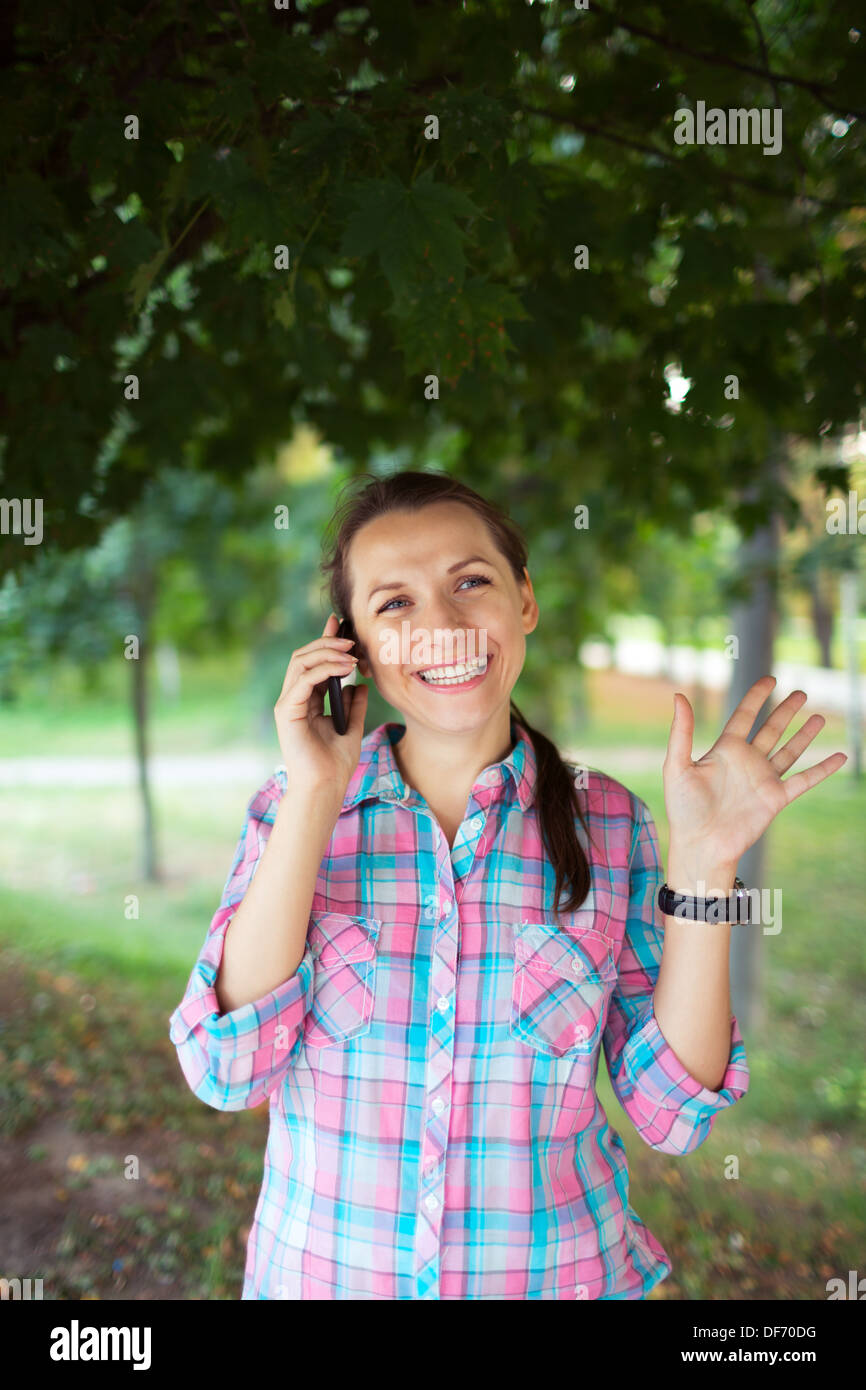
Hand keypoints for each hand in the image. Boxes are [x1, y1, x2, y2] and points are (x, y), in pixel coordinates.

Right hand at [274, 613, 368, 795]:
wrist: (325, 786)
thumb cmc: (336, 763)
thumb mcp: (353, 726)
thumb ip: (355, 704)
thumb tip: (361, 684)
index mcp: (306, 701)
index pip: (312, 662)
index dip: (325, 640)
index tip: (339, 622)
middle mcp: (293, 699)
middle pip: (303, 656)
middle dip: (327, 642)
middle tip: (351, 638)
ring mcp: (287, 704)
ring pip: (300, 662)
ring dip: (327, 652)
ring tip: (351, 652)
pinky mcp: (286, 711)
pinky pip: (303, 679)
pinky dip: (324, 669)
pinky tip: (344, 668)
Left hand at [663, 675, 846, 870]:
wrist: (701, 845)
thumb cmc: (683, 810)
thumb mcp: (677, 766)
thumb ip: (681, 732)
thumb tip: (679, 696)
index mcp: (725, 751)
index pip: (744, 716)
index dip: (757, 697)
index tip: (770, 679)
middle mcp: (747, 762)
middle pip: (771, 729)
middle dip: (786, 711)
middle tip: (801, 692)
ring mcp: (764, 780)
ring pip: (789, 751)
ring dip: (804, 735)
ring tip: (819, 718)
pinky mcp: (776, 799)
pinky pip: (805, 780)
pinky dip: (823, 769)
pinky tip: (839, 757)